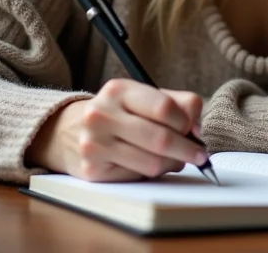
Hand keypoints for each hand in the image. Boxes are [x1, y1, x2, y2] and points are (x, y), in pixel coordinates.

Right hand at [26, 79, 205, 181]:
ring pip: (152, 163)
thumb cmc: (118, 112)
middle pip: (161, 138)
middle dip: (187, 150)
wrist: (68, 130)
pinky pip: (138, 177)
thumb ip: (178, 103)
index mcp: (119, 90)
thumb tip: (197, 129)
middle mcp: (102, 114)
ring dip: (171, 164)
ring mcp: (95, 144)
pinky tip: (148, 163)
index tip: (195, 130)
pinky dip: (152, 173)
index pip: (164, 107)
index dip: (186, 122)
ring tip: (172, 158)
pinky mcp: (93, 170)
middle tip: (200, 155)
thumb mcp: (143, 97)